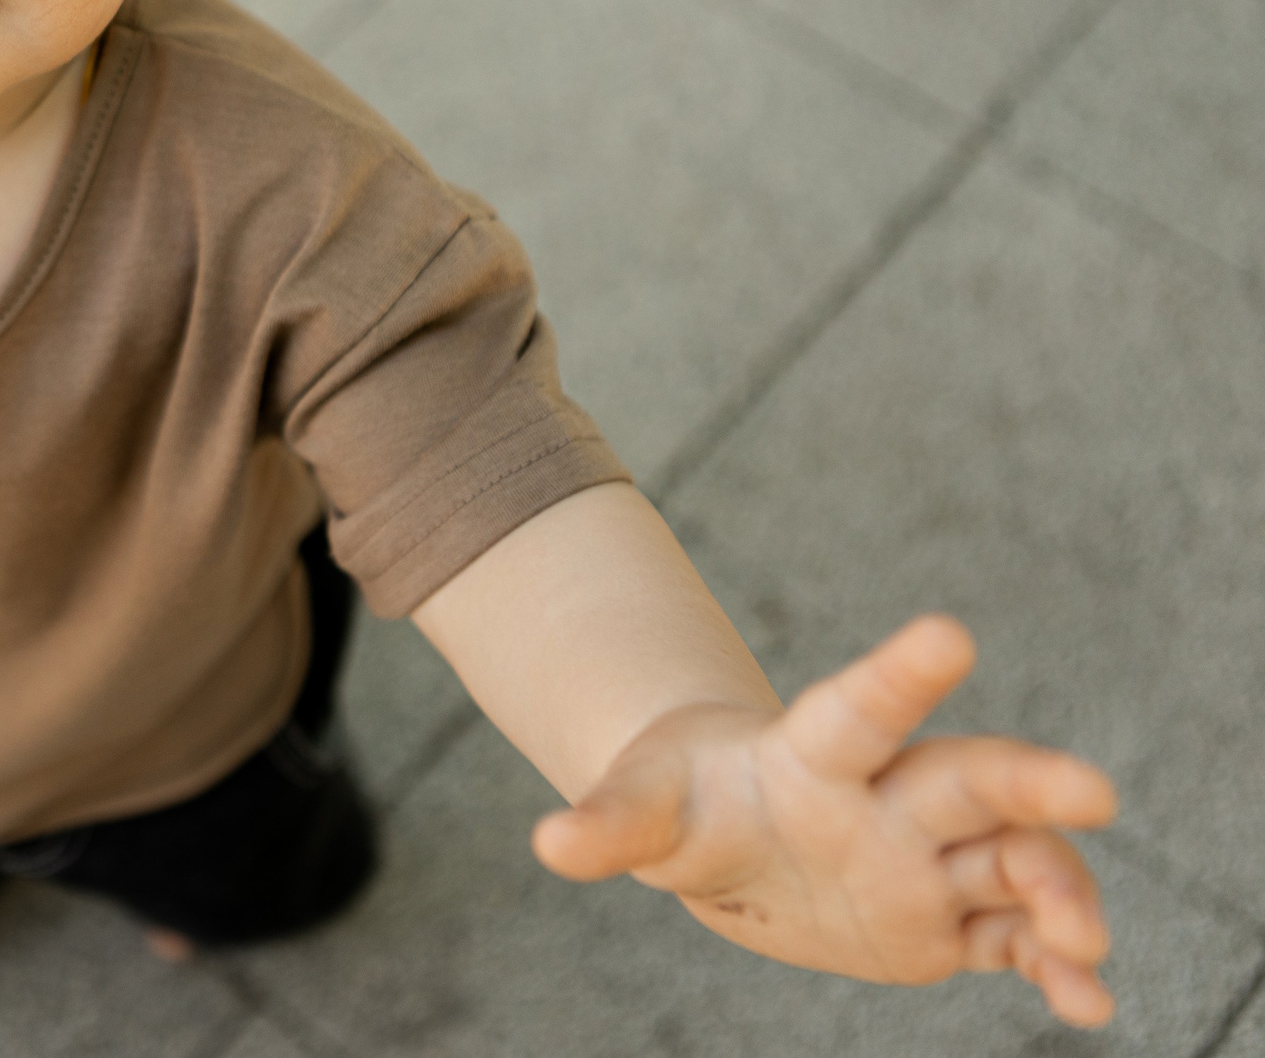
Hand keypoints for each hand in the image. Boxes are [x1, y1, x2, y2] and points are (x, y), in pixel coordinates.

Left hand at [531, 615, 1119, 1025]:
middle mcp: (890, 796)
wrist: (730, 837)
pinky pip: (1013, 943)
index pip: (861, 705)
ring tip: (1083, 942)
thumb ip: (610, 824)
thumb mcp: (643, 809)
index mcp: (815, 752)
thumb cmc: (685, 799)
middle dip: (1030, 782)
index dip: (902, 670)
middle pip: (969, 777)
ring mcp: (928, 859)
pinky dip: (1054, 972)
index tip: (950, 631)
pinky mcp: (948, 922)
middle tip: (1091, 791)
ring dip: (1056, 894)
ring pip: (1010, 863)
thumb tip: (548, 843)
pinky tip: (1090, 1008)